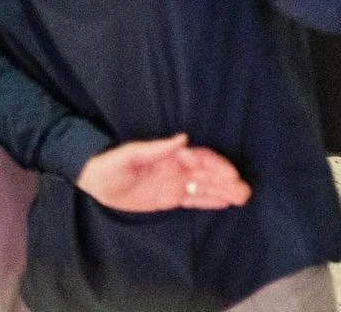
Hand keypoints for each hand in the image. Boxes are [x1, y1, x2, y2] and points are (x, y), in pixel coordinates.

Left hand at [76, 134, 250, 212]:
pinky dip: (209, 201)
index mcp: (171, 156)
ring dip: (223, 191)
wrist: (95, 180)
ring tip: (243, 198)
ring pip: (204, 187)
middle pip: (208, 174)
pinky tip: (225, 203)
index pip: (200, 159)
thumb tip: (183, 138)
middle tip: (245, 191)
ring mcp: (175, 183)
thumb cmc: (111, 164)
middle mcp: (178, 168)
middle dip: (227, 181)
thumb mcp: (130, 155)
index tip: (231, 175)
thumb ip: (156, 148)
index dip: (216, 165)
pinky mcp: (169, 198)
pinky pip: (193, 200)